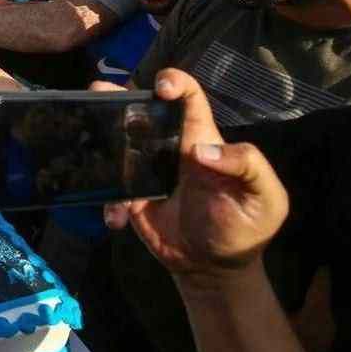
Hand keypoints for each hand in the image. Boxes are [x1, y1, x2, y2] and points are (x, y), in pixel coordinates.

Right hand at [104, 69, 288, 283]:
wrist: (215, 268)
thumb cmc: (245, 228)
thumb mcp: (265, 199)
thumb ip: (247, 166)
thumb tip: (201, 151)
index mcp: (201, 138)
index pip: (189, 99)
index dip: (175, 83)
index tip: (162, 86)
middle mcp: (169, 147)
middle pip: (142, 110)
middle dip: (119, 95)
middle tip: (99, 90)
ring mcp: (146, 171)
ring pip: (118, 142)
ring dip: (99, 132)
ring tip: (85, 129)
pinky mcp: (130, 197)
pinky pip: (111, 190)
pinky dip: (108, 201)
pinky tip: (117, 218)